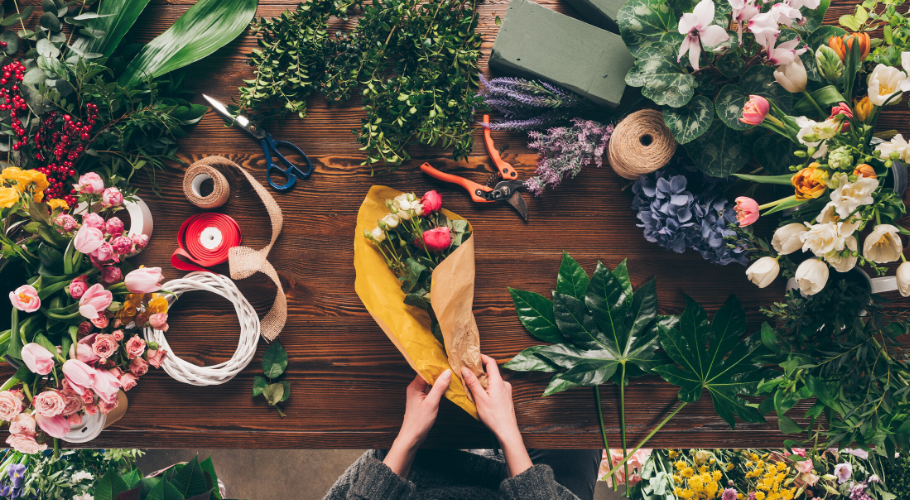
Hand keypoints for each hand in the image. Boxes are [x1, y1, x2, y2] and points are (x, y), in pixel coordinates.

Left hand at [384, 369, 451, 477]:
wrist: (412, 436)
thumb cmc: (419, 422)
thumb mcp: (432, 403)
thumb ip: (439, 387)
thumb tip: (446, 372)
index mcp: (414, 386)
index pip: (425, 370)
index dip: (435, 365)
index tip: (446, 360)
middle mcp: (414, 388)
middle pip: (427, 375)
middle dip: (439, 371)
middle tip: (451, 366)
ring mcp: (418, 393)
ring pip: (429, 382)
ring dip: (439, 379)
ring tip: (451, 374)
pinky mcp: (421, 399)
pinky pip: (430, 389)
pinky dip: (438, 387)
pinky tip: (446, 386)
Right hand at [462, 354, 532, 476]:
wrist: (507, 430)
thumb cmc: (494, 416)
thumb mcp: (480, 399)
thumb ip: (472, 383)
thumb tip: (465, 369)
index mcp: (498, 382)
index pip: (491, 362)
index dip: (482, 357)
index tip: (473, 357)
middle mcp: (504, 384)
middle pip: (491, 372)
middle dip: (480, 371)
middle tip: (468, 373)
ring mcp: (507, 391)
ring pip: (493, 381)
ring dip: (483, 381)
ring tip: (473, 387)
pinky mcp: (506, 397)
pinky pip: (496, 388)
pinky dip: (488, 388)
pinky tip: (482, 396)